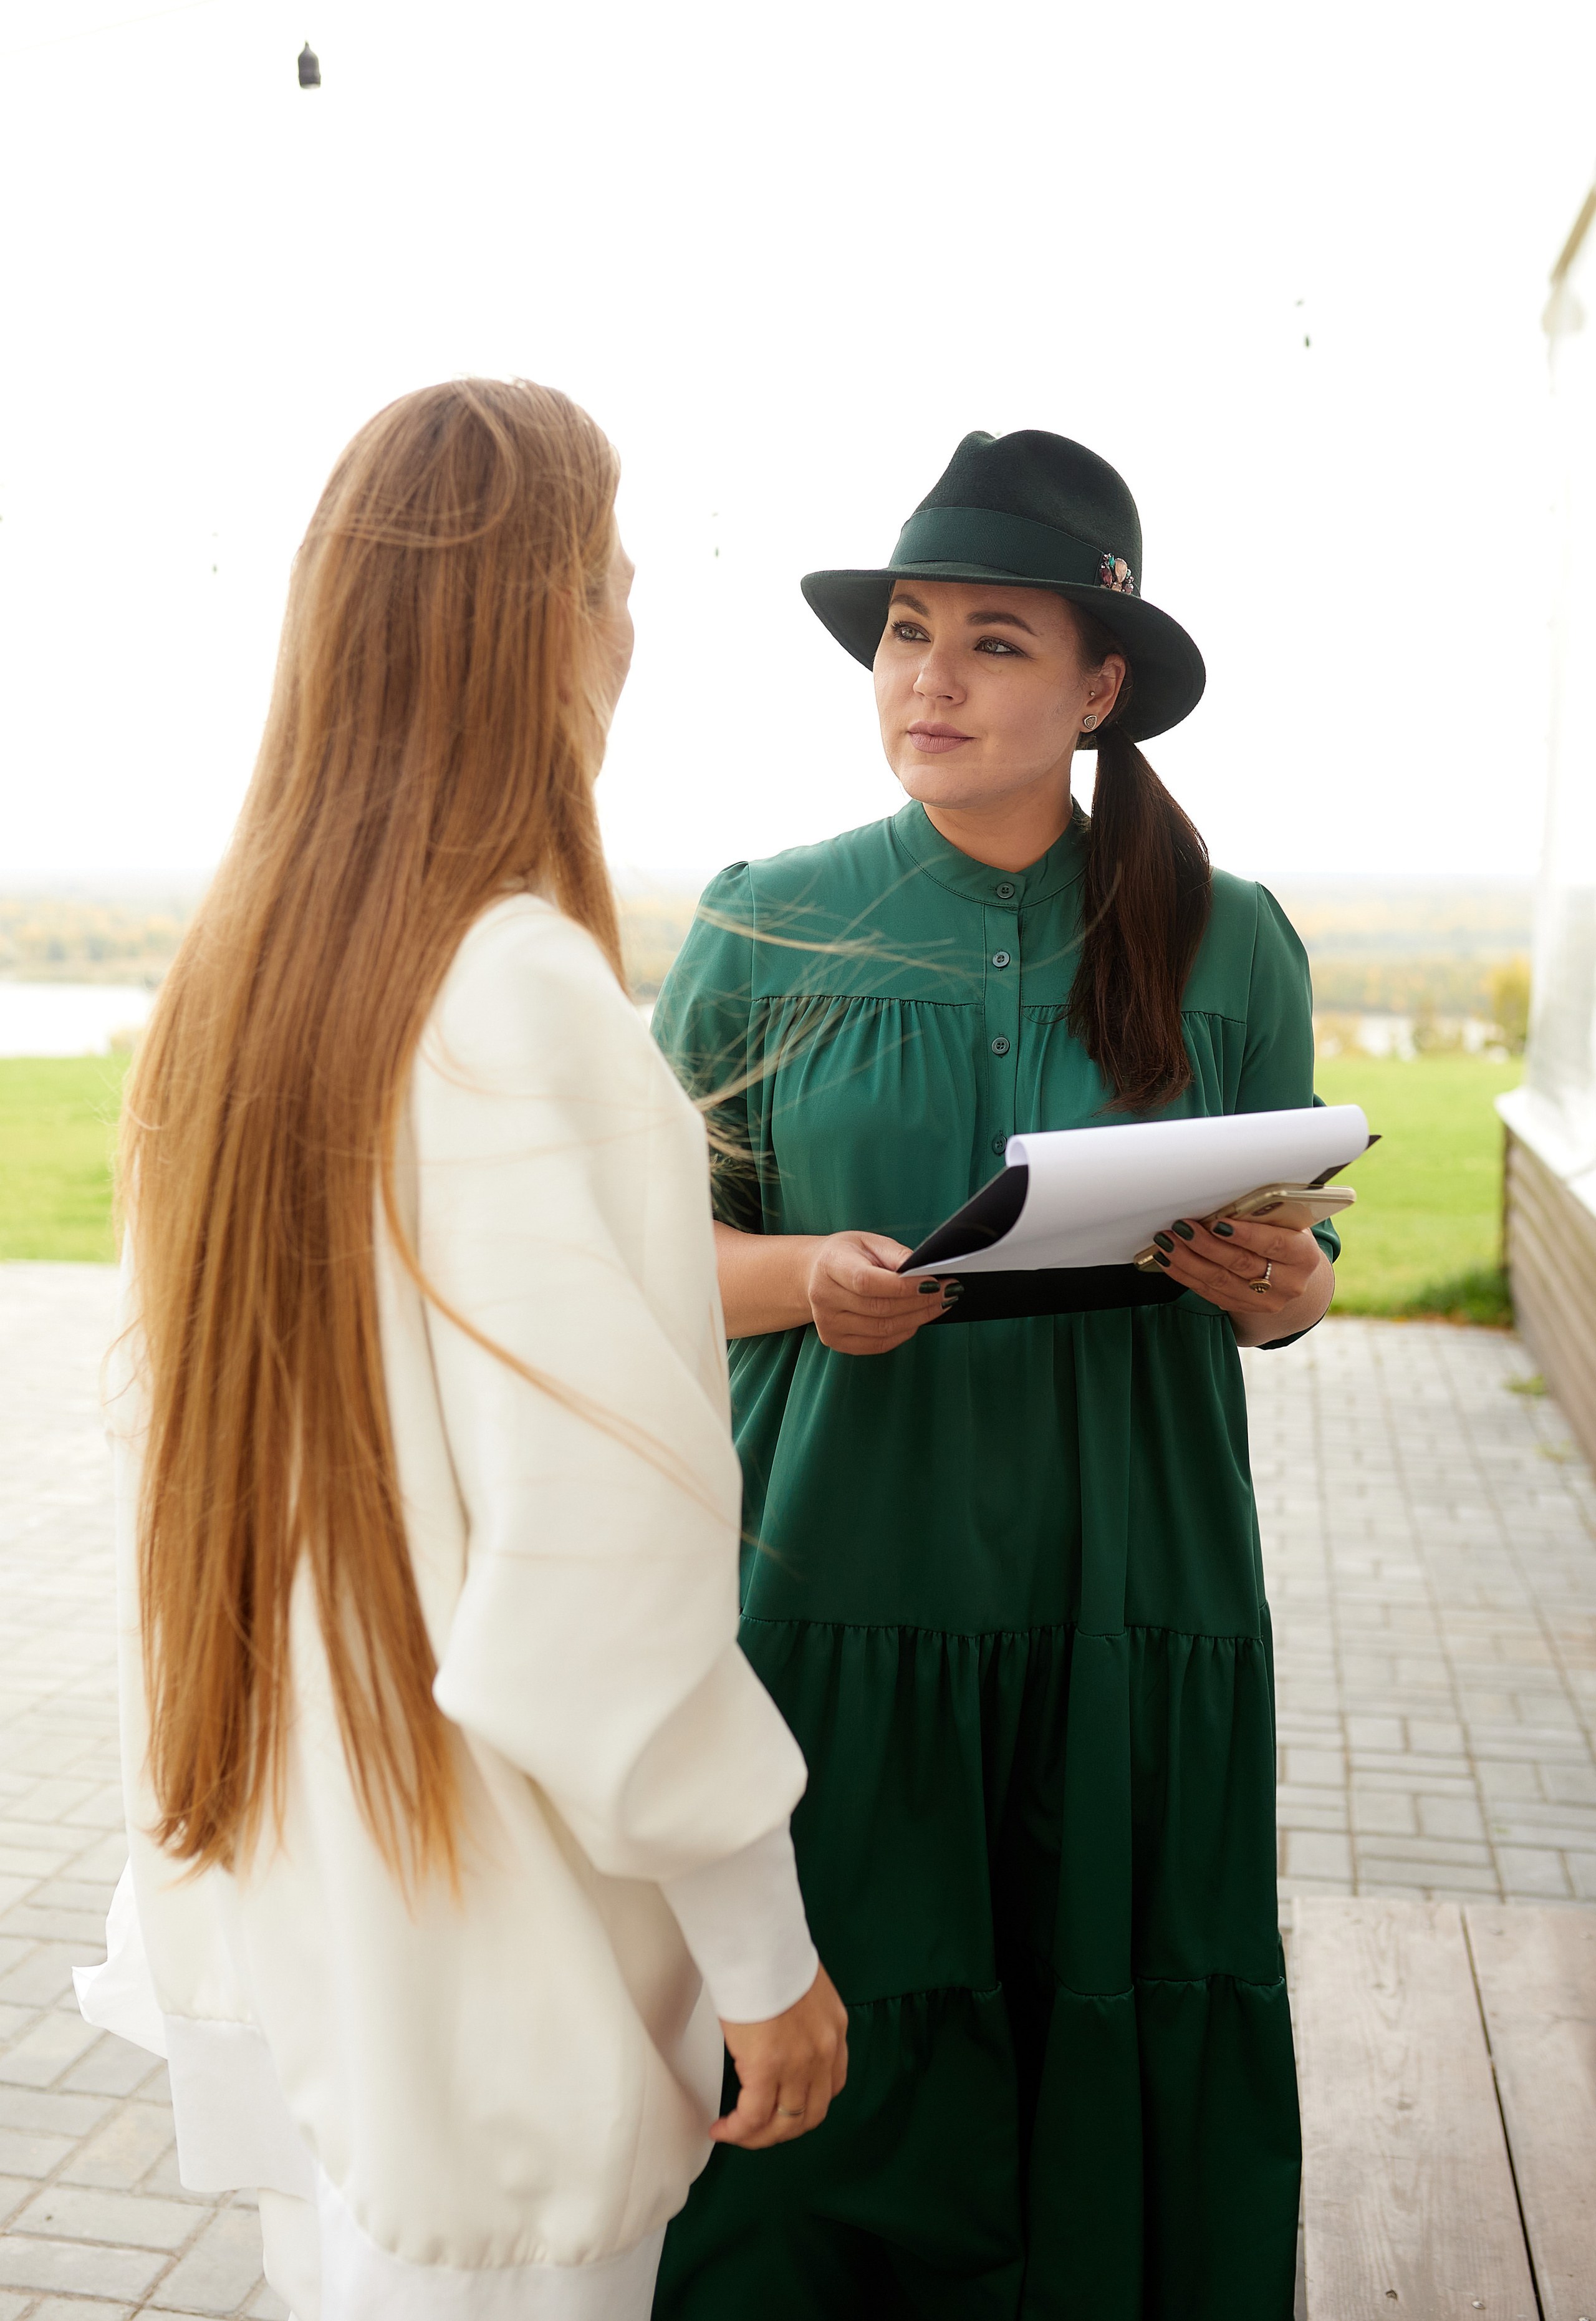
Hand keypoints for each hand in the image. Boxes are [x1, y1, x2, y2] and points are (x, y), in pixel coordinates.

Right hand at [712, 1965, 849, 2148]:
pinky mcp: (766, 2067)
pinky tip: (723, 2128)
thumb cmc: (771, 1953)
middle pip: (809, 2115)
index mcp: (834, 2030)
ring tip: (736, 2133)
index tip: (785, 2109)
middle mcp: (823, 2052)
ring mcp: (798, 2063)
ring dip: (758, 2136)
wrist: (758, 1940)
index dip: (806, 2106)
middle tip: (758, 2131)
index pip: (831, 2086)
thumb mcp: (804, 1989)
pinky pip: (753, 2116)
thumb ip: (801, 2018)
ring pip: (782, 2123)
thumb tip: (781, 2032)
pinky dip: (738, 2130)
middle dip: (782, 2131)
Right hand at [804, 1232, 955, 1354]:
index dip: (903, 1286)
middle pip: (879, 1308)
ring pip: (882, 1329)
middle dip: (920, 1302)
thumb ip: (896, 1255)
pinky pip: (878, 1344)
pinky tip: (918, 1319)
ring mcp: (827, 1323)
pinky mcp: (835, 1341)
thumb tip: (924, 1271)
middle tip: (948, 1292)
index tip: (934, 1282)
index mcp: (830, 1265)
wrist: (814, 1273)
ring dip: (918, 1318)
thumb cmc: (848, 1254)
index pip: (867, 1282)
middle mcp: (823, 1297)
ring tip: (940, 1305)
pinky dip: (904, 1333)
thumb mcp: (869, 1242)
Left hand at [1149, 1214, 1332, 1345]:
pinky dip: (1185, 1275)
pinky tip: (1168, 1260)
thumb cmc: (1284, 1234)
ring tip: (1167, 1241)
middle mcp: (1289, 1283)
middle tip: (1182, 1227)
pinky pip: (1209, 1292)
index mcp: (1304, 1256)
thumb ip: (1264, 1213)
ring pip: (1220, 1281)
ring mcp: (1266, 1301)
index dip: (1245, 1234)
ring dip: (1187, 1260)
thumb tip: (1225, 1199)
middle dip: (1206, 1244)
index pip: (1274, 1244)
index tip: (1217, 1223)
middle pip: (1241, 1263)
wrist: (1291, 1271)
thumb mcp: (1285, 1220)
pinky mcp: (1244, 1308)